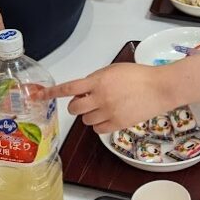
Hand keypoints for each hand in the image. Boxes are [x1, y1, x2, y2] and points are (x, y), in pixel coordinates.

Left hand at [46, 63, 170, 133]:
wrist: (160, 88)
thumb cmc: (139, 75)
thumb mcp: (113, 70)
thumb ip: (96, 79)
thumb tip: (82, 90)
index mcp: (98, 81)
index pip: (69, 88)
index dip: (52, 93)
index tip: (39, 96)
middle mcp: (101, 97)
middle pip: (74, 108)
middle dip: (77, 105)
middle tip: (87, 101)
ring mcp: (109, 112)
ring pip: (85, 120)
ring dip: (90, 114)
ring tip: (105, 107)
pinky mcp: (117, 124)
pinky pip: (97, 129)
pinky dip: (99, 124)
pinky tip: (109, 116)